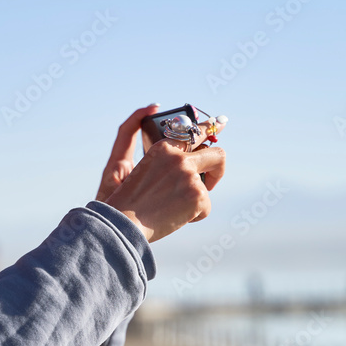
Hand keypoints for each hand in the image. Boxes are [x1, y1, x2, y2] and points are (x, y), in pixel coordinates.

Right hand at [97, 105, 225, 242]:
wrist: (124, 222)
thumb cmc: (132, 202)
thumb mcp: (148, 170)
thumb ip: (170, 163)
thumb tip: (194, 167)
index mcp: (164, 148)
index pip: (193, 132)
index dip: (210, 128)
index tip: (220, 123)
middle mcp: (178, 157)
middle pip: (217, 155)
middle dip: (218, 169)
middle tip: (210, 182)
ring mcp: (189, 175)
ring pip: (207, 189)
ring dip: (194, 201)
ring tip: (172, 209)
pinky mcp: (197, 195)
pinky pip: (205, 207)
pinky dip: (193, 216)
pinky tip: (173, 217)